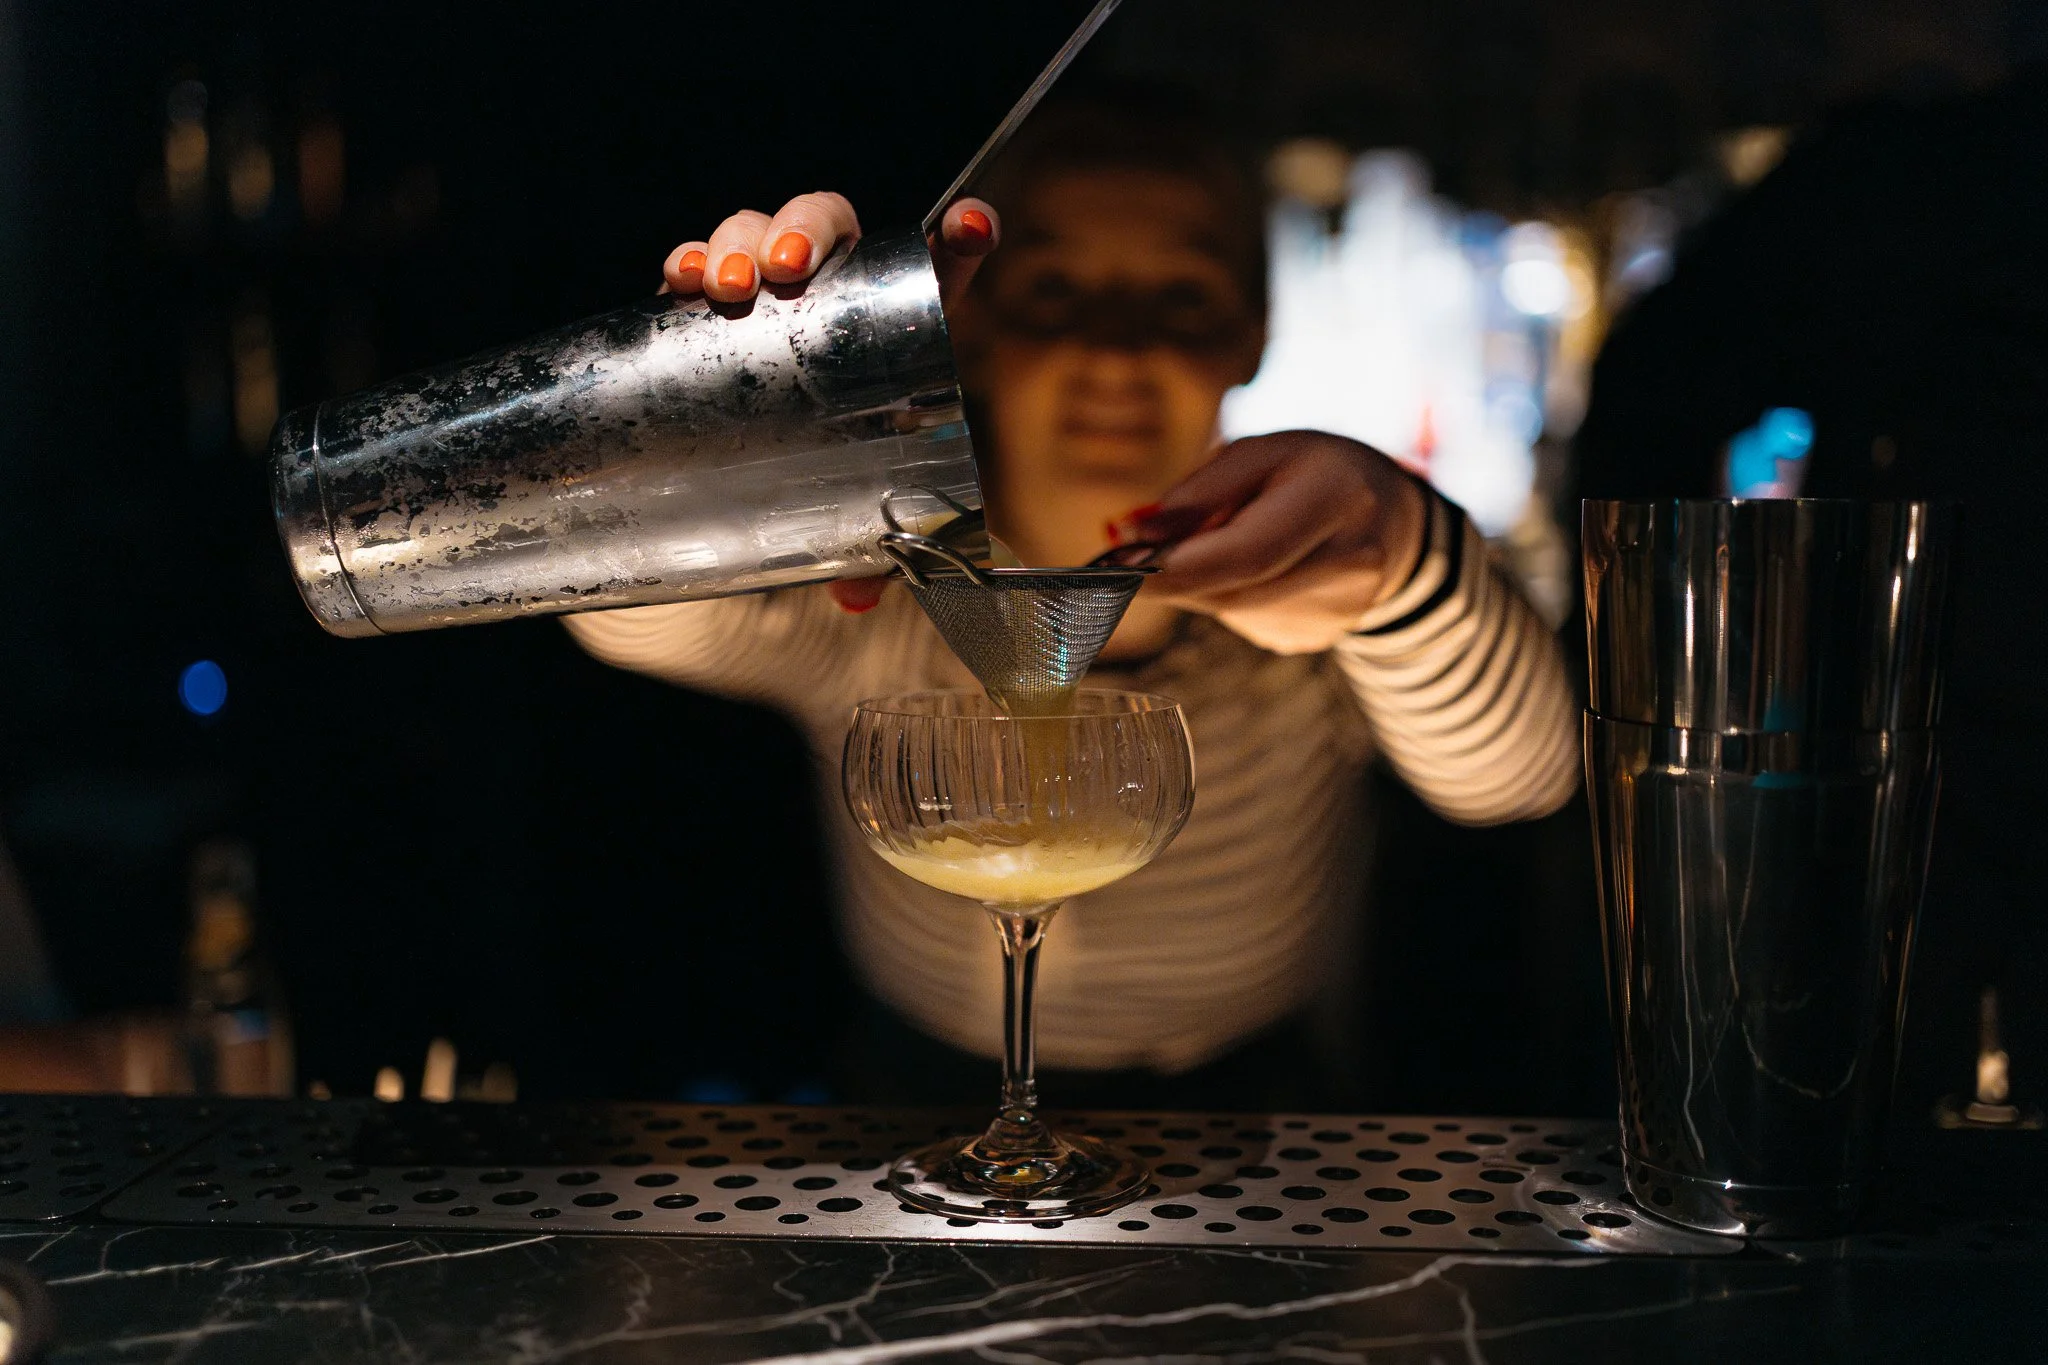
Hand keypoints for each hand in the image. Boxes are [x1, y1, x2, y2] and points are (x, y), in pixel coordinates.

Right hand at [657, 192, 1000, 614]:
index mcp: (899, 334)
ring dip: (741, 240)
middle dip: (806, 229)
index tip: (971, 225)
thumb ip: (878, 559)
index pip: (939, 271)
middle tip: (786, 271)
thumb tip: (858, 598)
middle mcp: (833, 298)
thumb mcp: (866, 522)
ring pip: (758, 228)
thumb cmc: (835, 488)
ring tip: (729, 285)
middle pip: (830, 225)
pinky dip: (688, 259)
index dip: (961, 238)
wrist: (753, 497)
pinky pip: (698, 262)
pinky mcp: (708, 310)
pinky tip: (680, 278)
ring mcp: (769, 295)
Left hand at [1108, 431, 1429, 654]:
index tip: (1116, 567)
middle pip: (1232, 591)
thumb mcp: (1262, 453)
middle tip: (1135, 555)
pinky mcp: (1319, 637)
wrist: (1392, 520)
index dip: (1177, 567)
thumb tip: (1133, 536)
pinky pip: (1246, 622)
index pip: (1248, 553)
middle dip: (1174, 575)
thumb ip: (1198, 492)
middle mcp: (1349, 564)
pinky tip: (1255, 568)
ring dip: (1203, 582)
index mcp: (1335, 499)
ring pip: (1232, 612)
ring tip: (1225, 541)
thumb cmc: (1315, 472)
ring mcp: (1339, 612)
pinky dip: (1229, 596)